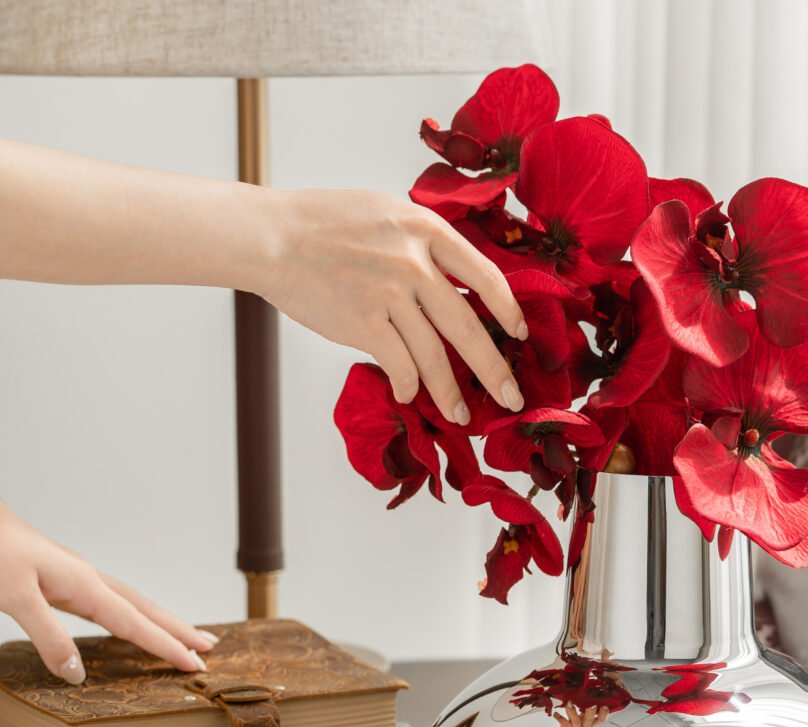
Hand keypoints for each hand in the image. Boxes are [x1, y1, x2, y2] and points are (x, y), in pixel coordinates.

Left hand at [0, 502, 216, 684]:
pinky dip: (132, 614)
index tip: (192, 664)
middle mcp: (88, 579)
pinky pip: (111, 601)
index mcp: (84, 584)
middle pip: (145, 609)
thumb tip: (77, 673)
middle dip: (178, 629)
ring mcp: (78, 577)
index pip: (135, 623)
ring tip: (183, 634)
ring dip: (160, 620)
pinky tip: (129, 619)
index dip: (165, 646)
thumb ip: (48, 636)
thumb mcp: (15, 597)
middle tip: (210, 647)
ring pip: (131, 603)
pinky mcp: (63, 579)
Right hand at [260, 189, 526, 424]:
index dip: (508, 310)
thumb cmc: (325, 223)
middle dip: (495, 369)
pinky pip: (400, 365)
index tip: (518, 334)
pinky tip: (410, 396)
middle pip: (469, 326)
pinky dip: (409, 386)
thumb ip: (423, 241)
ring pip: (435, 355)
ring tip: (460, 416)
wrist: (273, 237)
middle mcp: (415, 261)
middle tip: (511, 398)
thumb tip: (455, 280)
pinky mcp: (364, 322)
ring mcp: (390, 293)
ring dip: (450, 392)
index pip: (485, 275)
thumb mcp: (387, 213)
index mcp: (427, 229)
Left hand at [546, 702, 609, 726]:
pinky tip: (556, 713)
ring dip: (573, 711)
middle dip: (591, 712)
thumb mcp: (580, 716)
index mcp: (590, 723)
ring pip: (576, 721)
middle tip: (593, 705)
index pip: (600, 719)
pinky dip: (560, 718)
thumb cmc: (572, 724)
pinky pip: (564, 725)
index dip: (604, 714)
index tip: (605, 706)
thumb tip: (589, 691)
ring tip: (569, 703)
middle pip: (590, 720)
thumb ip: (585, 707)